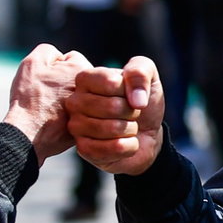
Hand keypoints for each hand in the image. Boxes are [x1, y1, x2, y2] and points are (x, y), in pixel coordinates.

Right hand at [3, 44, 92, 161]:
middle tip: (47, 94)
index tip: (45, 79)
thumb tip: (59, 57)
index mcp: (83, 69)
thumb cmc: (30, 96)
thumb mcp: (33, 62)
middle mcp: (94, 89)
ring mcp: (93, 110)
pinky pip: (77, 114)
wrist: (29, 132)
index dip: (53, 66)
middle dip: (63, 82)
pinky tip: (54, 121)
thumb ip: (48, 51)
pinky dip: (67, 116)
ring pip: (77, 96)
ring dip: (66, 99)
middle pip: (77, 78)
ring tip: (50, 108)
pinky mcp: (87, 127)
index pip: (71, 58)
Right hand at [65, 56, 164, 174]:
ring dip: (131, 129)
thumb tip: (137, 100)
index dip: (129, 90)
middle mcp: (75, 101)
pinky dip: (129, 146)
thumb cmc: (140, 99)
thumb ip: (141, 72)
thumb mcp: (148, 76)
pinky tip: (124, 141)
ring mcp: (76, 126)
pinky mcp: (84, 149)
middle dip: (132, 112)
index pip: (111, 82)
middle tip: (129, 112)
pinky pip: (114, 148)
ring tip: (126, 126)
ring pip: (113, 128)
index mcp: (85, 78)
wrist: (146, 130)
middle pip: (112, 107)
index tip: (129, 93)